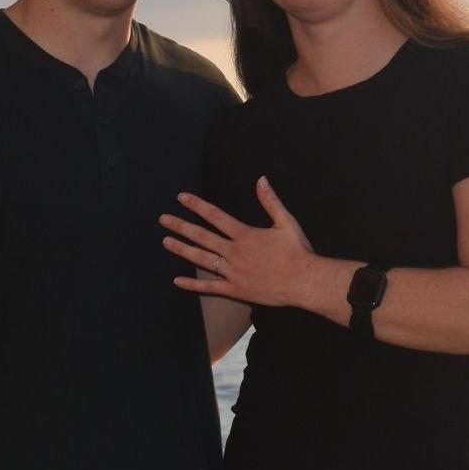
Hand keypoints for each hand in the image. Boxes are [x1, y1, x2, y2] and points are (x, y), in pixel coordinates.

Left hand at [162, 177, 315, 307]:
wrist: (305, 282)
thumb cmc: (298, 251)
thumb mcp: (286, 222)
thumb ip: (270, 201)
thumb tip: (261, 179)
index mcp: (245, 235)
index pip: (215, 216)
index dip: (197, 205)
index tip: (182, 198)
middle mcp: (235, 252)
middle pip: (202, 236)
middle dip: (181, 226)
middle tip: (163, 219)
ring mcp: (233, 272)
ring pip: (201, 260)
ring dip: (182, 250)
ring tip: (166, 241)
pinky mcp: (236, 290)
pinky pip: (210, 287)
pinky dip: (192, 285)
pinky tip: (177, 281)